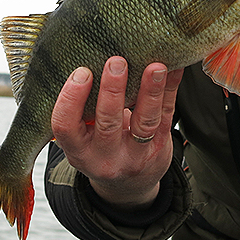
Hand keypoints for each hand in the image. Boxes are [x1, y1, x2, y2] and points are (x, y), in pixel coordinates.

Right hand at [51, 56, 183, 209]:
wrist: (129, 185)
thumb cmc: (101, 146)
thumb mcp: (83, 136)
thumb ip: (82, 107)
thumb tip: (88, 54)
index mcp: (78, 150)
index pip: (66, 127)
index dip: (71, 99)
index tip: (82, 72)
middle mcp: (105, 157)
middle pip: (108, 124)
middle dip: (112, 90)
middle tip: (116, 62)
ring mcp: (136, 155)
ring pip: (144, 122)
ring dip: (150, 91)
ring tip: (155, 66)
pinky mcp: (160, 147)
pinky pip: (166, 116)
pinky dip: (170, 90)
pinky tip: (174, 69)